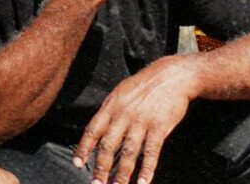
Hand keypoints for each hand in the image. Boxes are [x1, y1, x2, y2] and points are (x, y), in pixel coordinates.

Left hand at [73, 57, 197, 183]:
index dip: (84, 148)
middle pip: (108, 146)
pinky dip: (147, 169)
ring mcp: (141, 122)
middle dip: (101, 167)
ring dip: (122, 174)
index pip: (92, 130)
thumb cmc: (144, 85)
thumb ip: (109, 112)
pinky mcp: (159, 127)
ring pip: (129, 153)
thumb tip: (97, 131)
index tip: (77, 164)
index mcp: (111, 107)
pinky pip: (151, 152)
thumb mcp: (120, 93)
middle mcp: (123, 115)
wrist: (171, 76)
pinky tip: (142, 183)